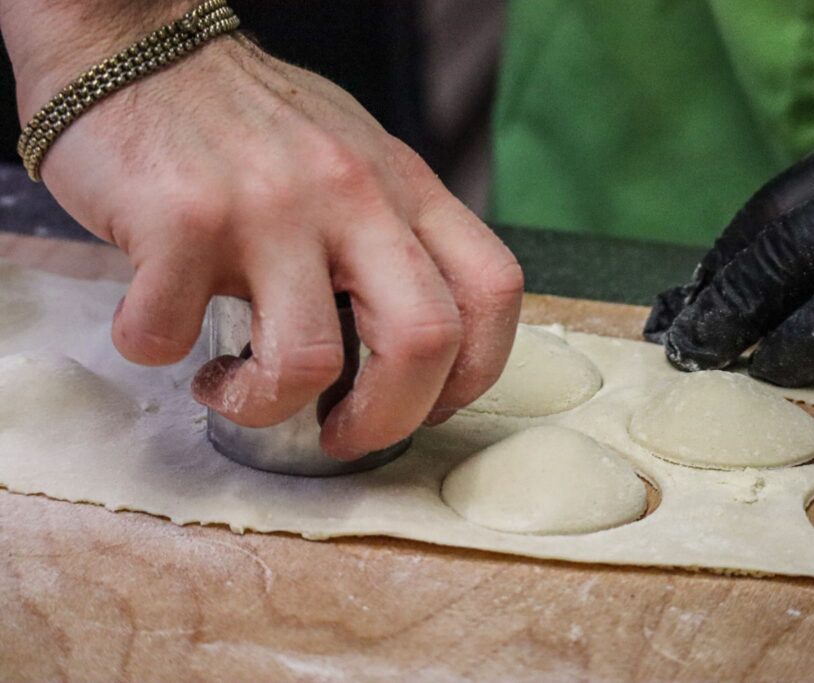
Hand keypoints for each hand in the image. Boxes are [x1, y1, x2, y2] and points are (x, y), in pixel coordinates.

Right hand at [15, 32, 522, 456]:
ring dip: (260, 405)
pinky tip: (160, 325)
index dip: (476, 371)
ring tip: (230, 386)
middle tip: (341, 436)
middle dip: (387, 422)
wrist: (140, 44)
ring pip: (304, 363)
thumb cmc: (252, 121)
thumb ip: (392, 236)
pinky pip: (174, 333)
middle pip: (423, 342)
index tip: (427, 402)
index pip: (494, 291)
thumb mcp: (355, 159)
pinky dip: (160, 351)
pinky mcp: (181, 219)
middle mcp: (352, 195)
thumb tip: (412, 346)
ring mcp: (269, 207)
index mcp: (404, 187)